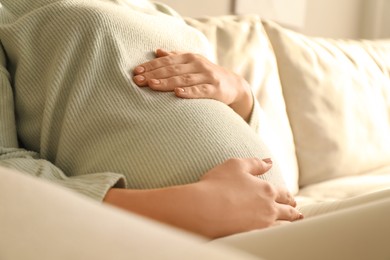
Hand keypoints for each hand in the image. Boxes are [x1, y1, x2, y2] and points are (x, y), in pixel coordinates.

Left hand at [132, 49, 252, 120]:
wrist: (233, 85)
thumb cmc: (207, 74)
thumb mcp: (193, 63)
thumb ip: (176, 57)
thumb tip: (157, 51)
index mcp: (190, 57)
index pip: (167, 60)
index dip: (151, 65)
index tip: (136, 71)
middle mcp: (198, 64)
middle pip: (172, 69)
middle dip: (154, 74)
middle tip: (138, 80)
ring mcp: (207, 76)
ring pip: (183, 79)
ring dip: (166, 82)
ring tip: (152, 85)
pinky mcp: (215, 89)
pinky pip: (200, 91)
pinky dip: (189, 92)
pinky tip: (177, 94)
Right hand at [193, 158, 301, 237]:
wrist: (203, 208)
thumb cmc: (217, 184)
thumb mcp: (236, 165)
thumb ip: (255, 163)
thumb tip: (269, 162)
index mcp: (266, 189)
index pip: (283, 193)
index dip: (288, 195)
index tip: (291, 198)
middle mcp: (269, 207)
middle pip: (287, 210)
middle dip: (293, 210)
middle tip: (297, 212)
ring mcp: (262, 224)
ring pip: (284, 225)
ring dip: (290, 223)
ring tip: (292, 224)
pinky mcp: (254, 236)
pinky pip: (273, 236)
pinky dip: (279, 234)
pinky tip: (278, 234)